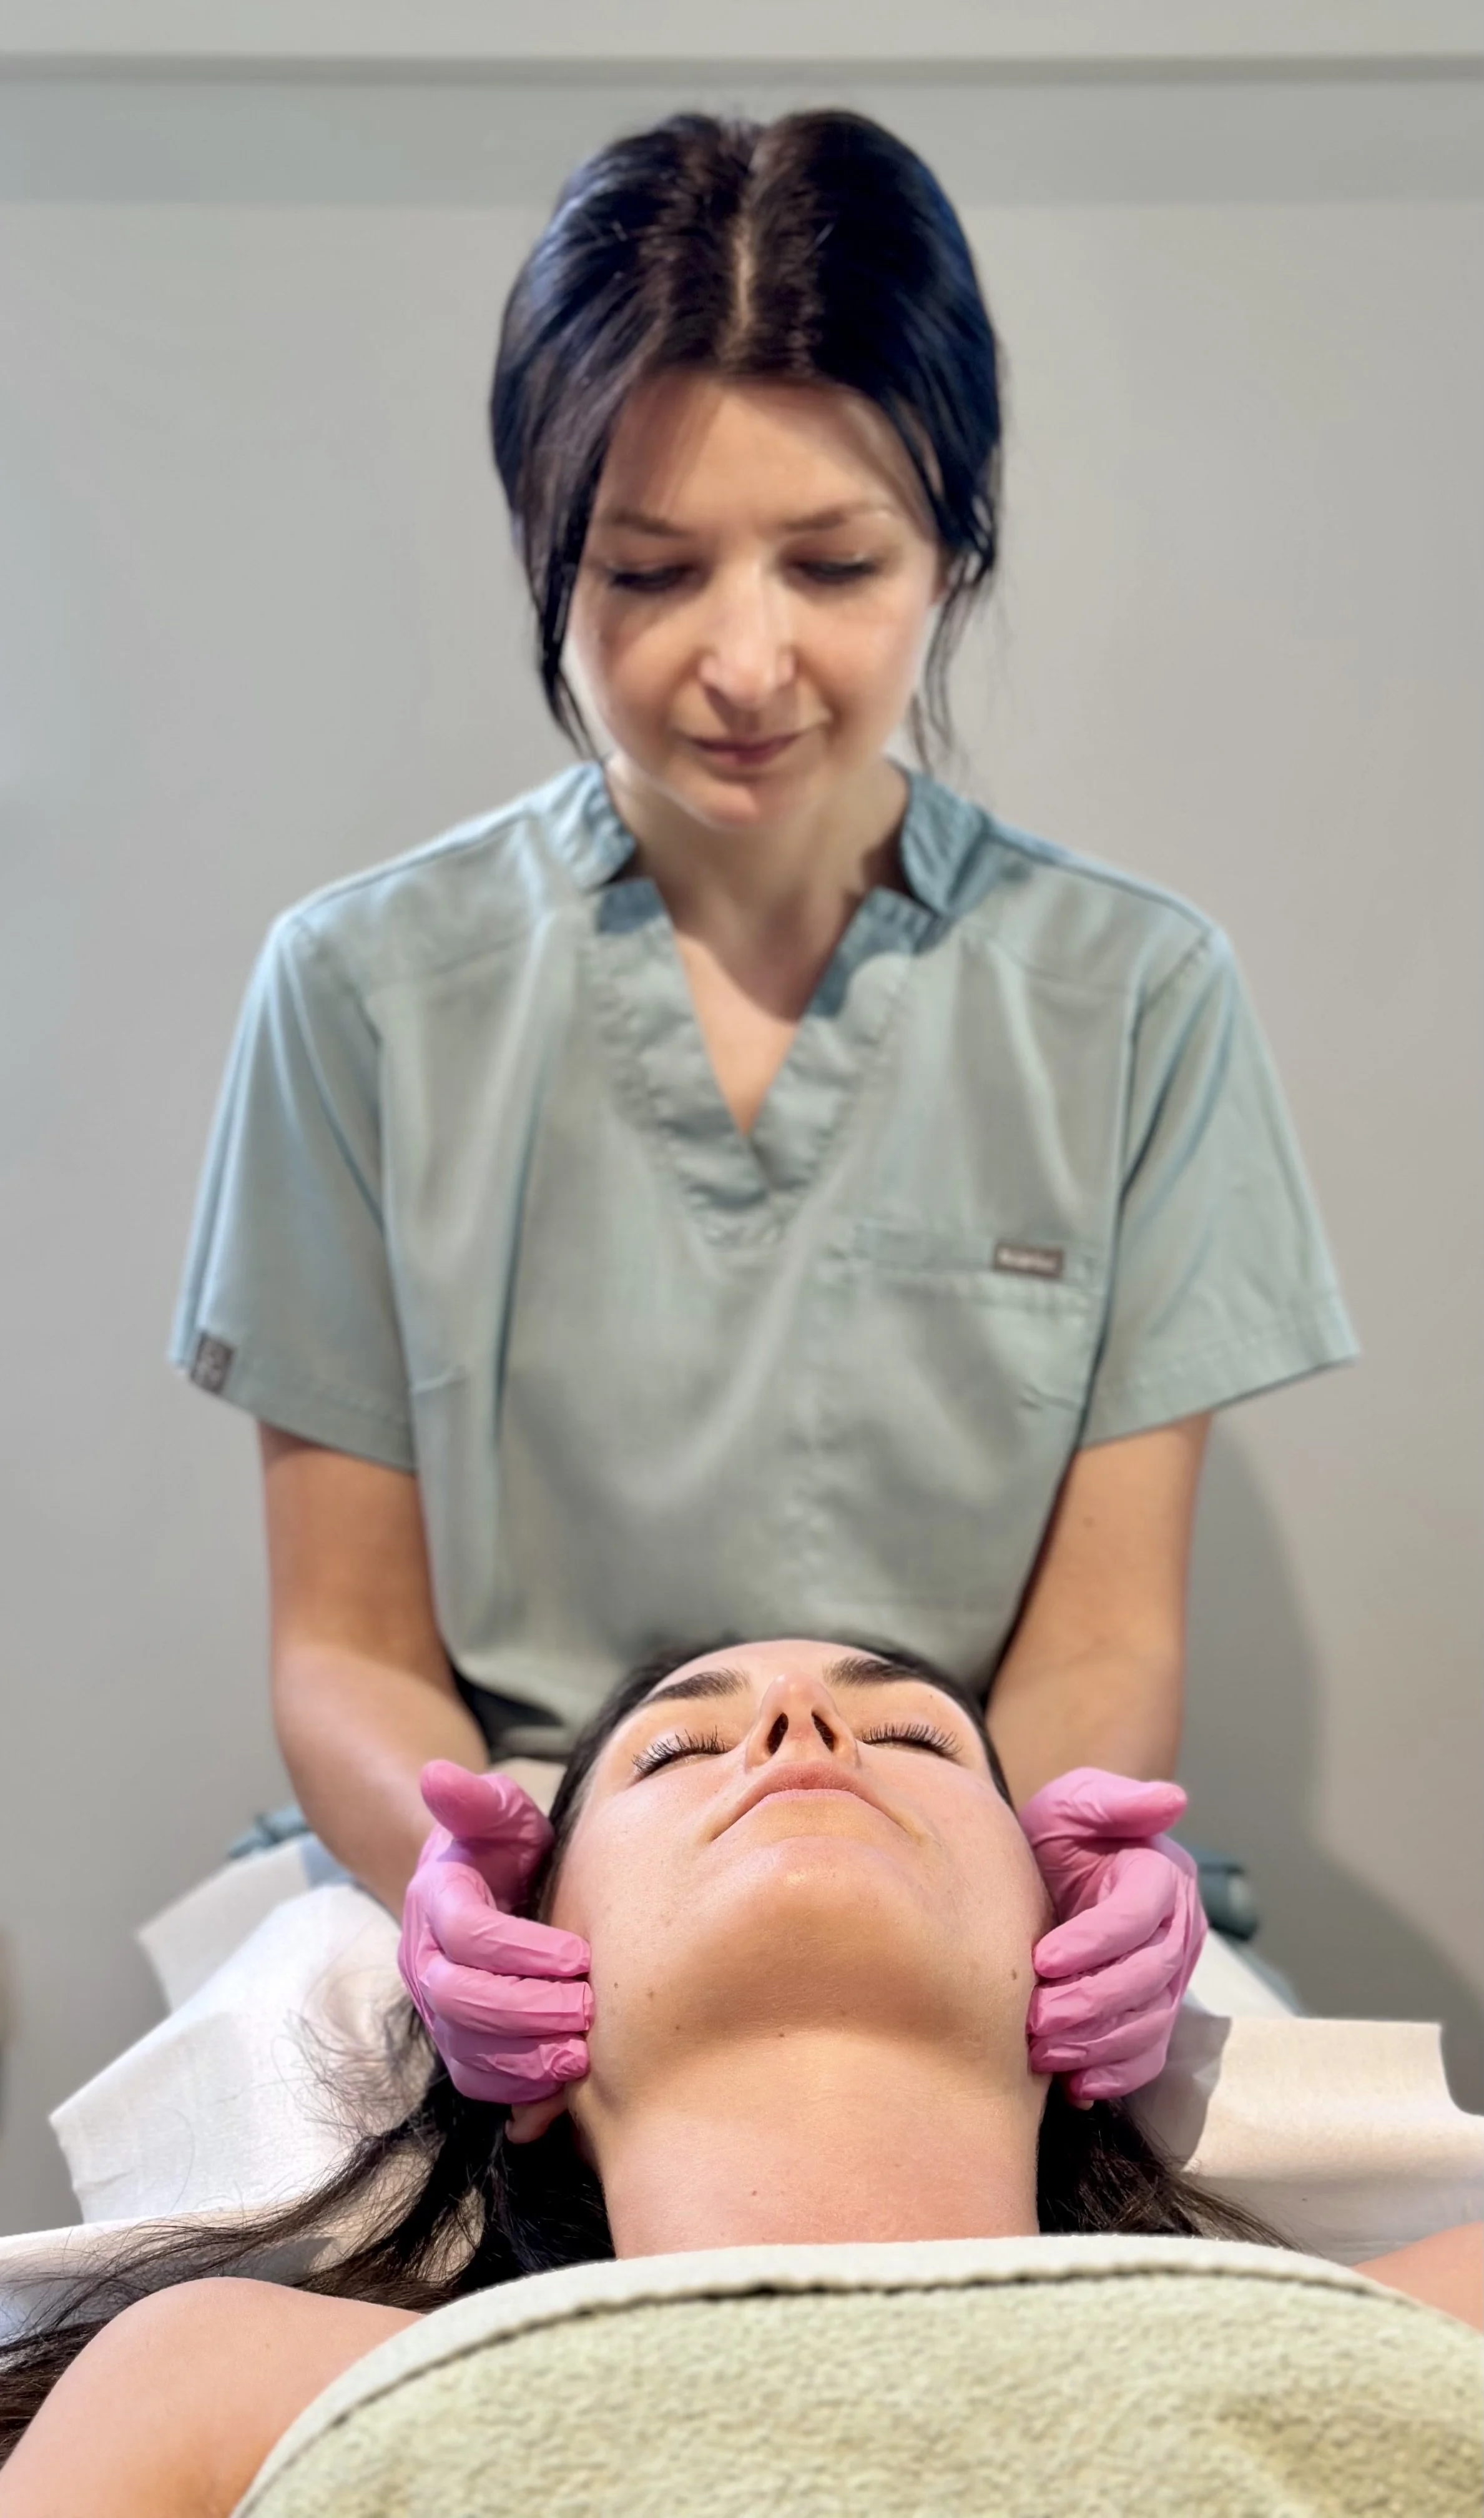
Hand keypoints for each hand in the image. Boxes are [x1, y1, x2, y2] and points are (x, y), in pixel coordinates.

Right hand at [397, 1760, 591, 2105]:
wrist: (480, 1889)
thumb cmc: (501, 1849)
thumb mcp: (499, 1814)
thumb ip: (478, 1799)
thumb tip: (437, 1774)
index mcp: (436, 1900)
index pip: (467, 1933)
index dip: (521, 1950)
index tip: (580, 1956)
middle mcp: (425, 1960)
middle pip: (459, 2000)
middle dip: (525, 2012)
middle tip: (586, 2012)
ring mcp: (436, 2008)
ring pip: (464, 2050)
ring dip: (522, 2062)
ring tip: (579, 2060)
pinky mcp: (456, 2043)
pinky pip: (473, 2081)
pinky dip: (513, 2093)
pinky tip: (558, 2091)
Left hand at [1019, 1766, 1205, 2103]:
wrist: (1051, 1879)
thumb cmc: (1061, 1838)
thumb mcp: (1074, 1804)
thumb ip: (1112, 1801)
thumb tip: (1171, 1799)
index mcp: (1161, 1877)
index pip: (1141, 1916)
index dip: (1097, 1941)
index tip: (1044, 1958)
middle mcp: (1177, 1932)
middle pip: (1148, 1977)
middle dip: (1091, 2002)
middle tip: (1036, 2017)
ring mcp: (1169, 1980)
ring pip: (1149, 2024)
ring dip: (1097, 2044)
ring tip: (1042, 2051)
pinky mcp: (1153, 2017)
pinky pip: (1148, 2058)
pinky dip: (1116, 2077)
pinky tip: (1076, 2086)